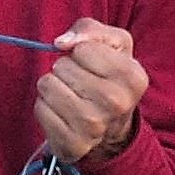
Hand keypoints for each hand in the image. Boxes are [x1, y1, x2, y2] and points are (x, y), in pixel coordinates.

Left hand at [36, 19, 147, 164]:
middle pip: (61, 66)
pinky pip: (40, 109)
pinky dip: (46, 107)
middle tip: (80, 83)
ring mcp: (94, 127)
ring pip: (47, 85)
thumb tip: (61, 42)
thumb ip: (89, 30)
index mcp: (133, 77)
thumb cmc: (109, 77)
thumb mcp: (113, 44)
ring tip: (70, 96)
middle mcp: (117, 103)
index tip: (92, 65)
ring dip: (53, 87)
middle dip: (65, 69)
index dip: (81, 52)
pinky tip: (62, 113)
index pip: (82, 48)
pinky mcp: (72, 144)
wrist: (112, 127)